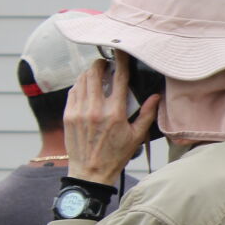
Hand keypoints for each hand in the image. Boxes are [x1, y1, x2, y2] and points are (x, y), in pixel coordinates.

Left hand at [64, 53, 159, 183]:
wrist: (90, 173)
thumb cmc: (115, 156)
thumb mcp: (136, 137)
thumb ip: (146, 115)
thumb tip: (156, 97)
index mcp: (115, 113)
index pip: (119, 79)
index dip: (121, 62)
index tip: (121, 52)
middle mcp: (95, 109)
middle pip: (95, 73)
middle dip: (100, 64)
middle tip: (105, 63)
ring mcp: (79, 111)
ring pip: (82, 80)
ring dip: (89, 73)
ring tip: (95, 74)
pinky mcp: (68, 116)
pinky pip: (73, 92)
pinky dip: (79, 85)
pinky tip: (85, 87)